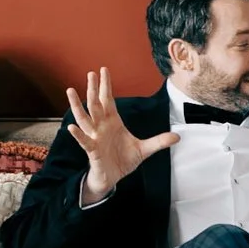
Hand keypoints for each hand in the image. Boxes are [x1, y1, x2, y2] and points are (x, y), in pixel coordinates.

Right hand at [66, 67, 176, 201]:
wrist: (113, 178)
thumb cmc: (124, 160)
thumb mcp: (145, 149)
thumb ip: (159, 142)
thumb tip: (178, 136)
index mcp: (113, 122)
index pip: (108, 100)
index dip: (105, 86)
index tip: (103, 70)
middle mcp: (101, 127)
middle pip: (95, 104)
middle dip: (93, 89)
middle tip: (90, 73)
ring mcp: (95, 137)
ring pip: (84, 118)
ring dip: (77, 105)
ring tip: (71, 91)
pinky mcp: (92, 151)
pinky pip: (84, 141)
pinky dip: (78, 134)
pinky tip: (71, 127)